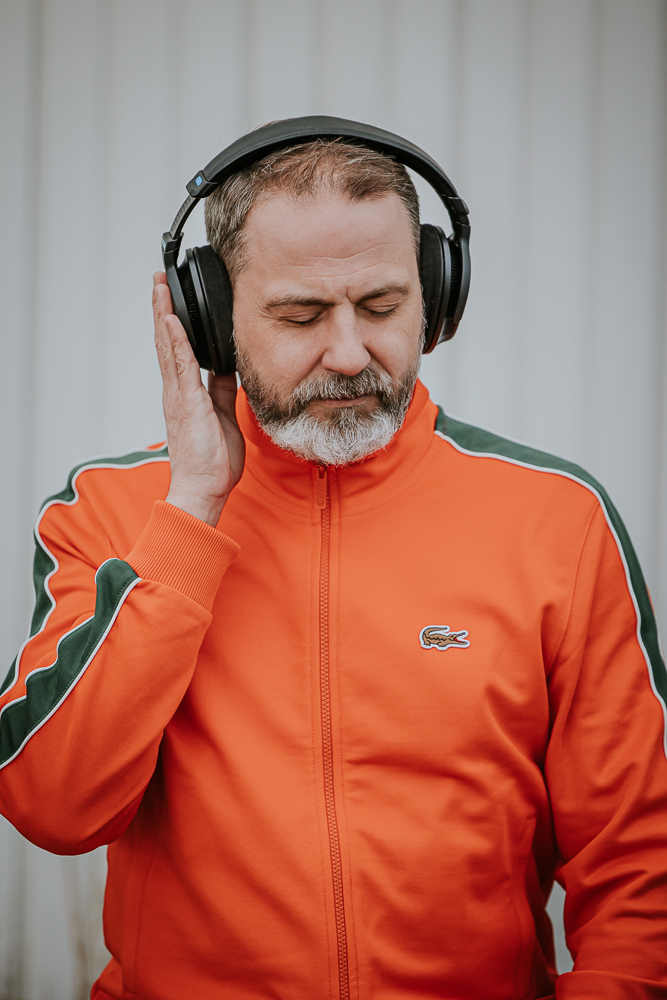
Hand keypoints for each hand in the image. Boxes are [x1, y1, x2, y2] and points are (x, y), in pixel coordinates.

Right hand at [152, 272, 244, 525]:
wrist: (204, 488)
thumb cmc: (212, 460)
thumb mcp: (223, 415)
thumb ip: (222, 390)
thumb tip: (229, 368)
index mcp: (186, 393)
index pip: (178, 349)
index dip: (174, 322)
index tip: (171, 296)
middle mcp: (177, 390)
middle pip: (167, 340)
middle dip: (162, 308)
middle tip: (159, 278)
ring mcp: (179, 395)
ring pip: (169, 346)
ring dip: (163, 314)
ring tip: (159, 287)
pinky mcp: (186, 402)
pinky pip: (180, 365)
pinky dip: (175, 341)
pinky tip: (171, 320)